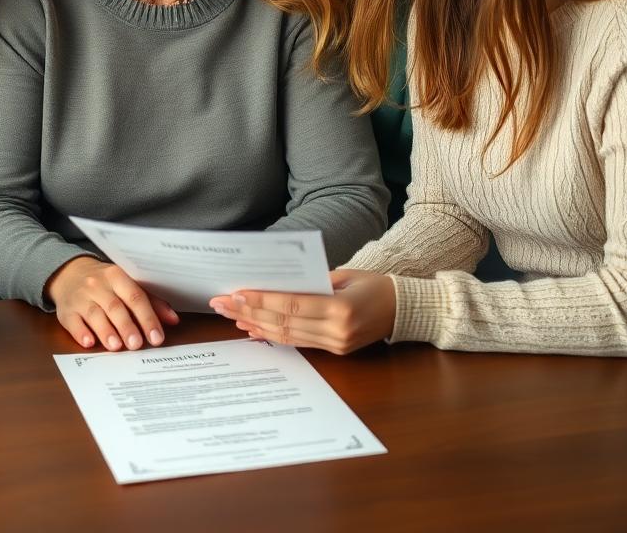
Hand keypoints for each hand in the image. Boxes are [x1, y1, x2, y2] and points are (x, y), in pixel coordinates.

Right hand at [45, 256, 179, 350]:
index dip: (147, 318)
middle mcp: (98, 285)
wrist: (69, 274)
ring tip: (117, 346)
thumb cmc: (105, 283)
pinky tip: (89, 342)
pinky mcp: (66, 311)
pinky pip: (73, 322)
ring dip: (106, 331)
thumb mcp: (127, 285)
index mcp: (117, 276)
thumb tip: (173, 320)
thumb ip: (151, 302)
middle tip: (137, 344)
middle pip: (115, 306)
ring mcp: (80, 297)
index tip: (156, 337)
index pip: (135, 296)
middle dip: (127, 326)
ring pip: (94, 314)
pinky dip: (81, 333)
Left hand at [208, 269, 395, 354]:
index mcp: (341, 308)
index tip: (236, 294)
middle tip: (222, 304)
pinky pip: (299, 343)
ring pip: (288, 336)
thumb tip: (273, 284)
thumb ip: (311, 281)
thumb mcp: (344, 274)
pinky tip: (254, 329)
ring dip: (256, 325)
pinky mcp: (335, 351)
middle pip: (284, 322)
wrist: (404, 309)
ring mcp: (336, 344)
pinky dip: (274, 336)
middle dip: (249, 313)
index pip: (292, 304)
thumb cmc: (374, 284)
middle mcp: (337, 331)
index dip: (261, 301)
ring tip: (232, 316)